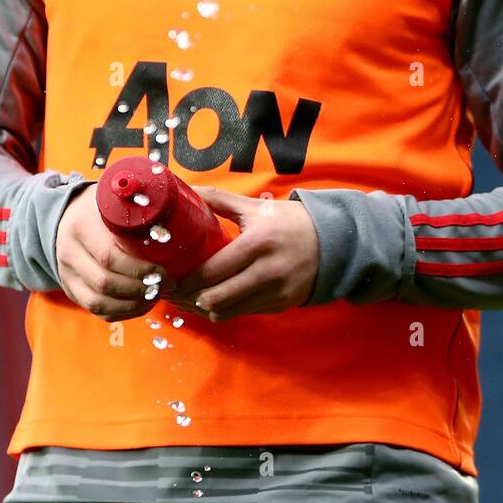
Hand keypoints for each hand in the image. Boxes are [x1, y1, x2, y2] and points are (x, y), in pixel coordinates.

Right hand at [55, 184, 175, 320]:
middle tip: (165, 286)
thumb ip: (136, 204)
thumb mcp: (113, 197)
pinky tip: (140, 306)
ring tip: (155, 297)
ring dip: (132, 305)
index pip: (110, 256)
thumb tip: (176, 215)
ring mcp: (66, 273)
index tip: (166, 273)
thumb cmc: (101, 206)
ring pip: (98, 302)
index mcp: (81, 226)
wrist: (66, 215)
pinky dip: (121, 313)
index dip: (141, 270)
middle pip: (105, 283)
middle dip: (141, 290)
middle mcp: (69, 252)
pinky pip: (95, 310)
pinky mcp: (70, 289)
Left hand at [168, 186, 319, 321]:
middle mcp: (267, 272)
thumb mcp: (255, 207)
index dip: (186, 280)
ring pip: (228, 312)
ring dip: (205, 308)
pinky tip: (214, 301)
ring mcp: (275, 292)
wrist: (334, 242)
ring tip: (189, 299)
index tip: (168, 279)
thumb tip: (187, 189)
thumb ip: (220, 200)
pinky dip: (225, 310)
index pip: (212, 270)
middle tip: (174, 292)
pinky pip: (244, 313)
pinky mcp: (281, 305)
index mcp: (257, 243)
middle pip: (216, 298)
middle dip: (189, 298)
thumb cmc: (290, 222)